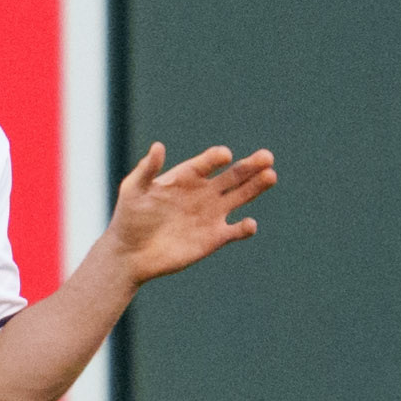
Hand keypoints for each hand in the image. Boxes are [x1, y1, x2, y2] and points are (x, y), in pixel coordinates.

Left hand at [105, 142, 274, 284]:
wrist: (130, 254)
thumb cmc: (128, 219)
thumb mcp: (133, 190)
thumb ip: (147, 170)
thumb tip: (158, 146)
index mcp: (185, 177)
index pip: (206, 163)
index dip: (216, 158)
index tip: (225, 155)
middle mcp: (203, 193)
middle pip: (232, 176)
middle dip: (250, 166)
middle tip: (267, 157)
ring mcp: (211, 214)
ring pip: (240, 197)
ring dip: (256, 187)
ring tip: (271, 176)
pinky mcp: (214, 238)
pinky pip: (235, 231)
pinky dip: (245, 228)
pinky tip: (249, 224)